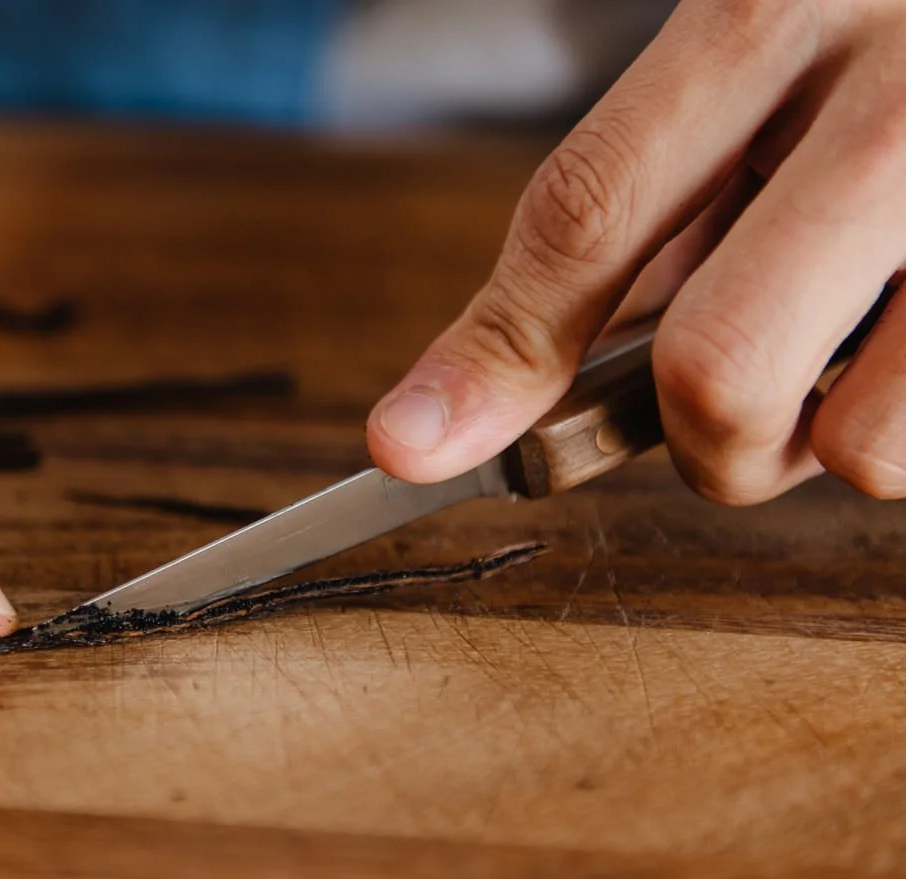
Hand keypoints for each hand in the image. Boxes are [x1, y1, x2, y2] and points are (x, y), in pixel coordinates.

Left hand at [369, 0, 905, 506]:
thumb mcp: (758, 56)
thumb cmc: (878, 29)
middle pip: (719, 366)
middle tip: (729, 412)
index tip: (411, 445)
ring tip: (866, 348)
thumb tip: (515, 386)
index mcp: (775, 4)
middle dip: (701, 437)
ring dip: (834, 442)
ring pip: (868, 446)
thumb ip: (655, 205)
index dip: (494, 353)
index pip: (589, 209)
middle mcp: (905, 86)